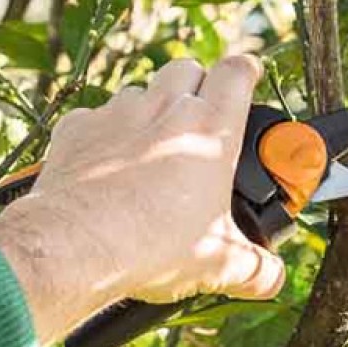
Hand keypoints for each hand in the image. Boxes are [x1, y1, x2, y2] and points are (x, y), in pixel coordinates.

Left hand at [0, 56, 285, 346]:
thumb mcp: (219, 264)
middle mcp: (165, 110)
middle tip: (200, 116)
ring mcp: (117, 114)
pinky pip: (95, 117)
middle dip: (196, 83)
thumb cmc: (154, 247)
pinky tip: (105, 165)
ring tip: (152, 147)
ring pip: (140, 90)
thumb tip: (272, 279)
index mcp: (211, 130)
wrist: (76, 248)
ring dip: (149, 109)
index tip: (249, 76)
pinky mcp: (76, 129)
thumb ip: (255, 268)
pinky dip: (103, 133)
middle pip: (187, 67)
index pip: (237, 72)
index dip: (246, 69)